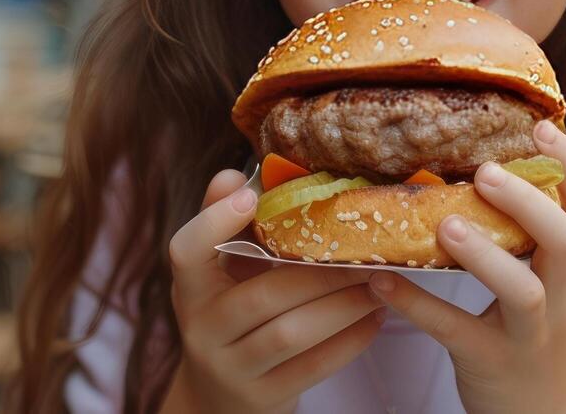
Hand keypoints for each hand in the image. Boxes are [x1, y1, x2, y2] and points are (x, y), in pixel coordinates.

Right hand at [161, 169, 385, 413]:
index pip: (186, 251)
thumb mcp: (220, 272)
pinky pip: (312, 368)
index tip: (251, 196)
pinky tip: (374, 318)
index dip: (214, 222)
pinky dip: (349, 341)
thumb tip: (236, 175)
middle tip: (366, 252)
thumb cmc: (229, 314)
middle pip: (263, 295)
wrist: (219, 397)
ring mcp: (231, 368)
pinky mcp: (263, 397)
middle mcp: (202, 329)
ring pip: (291, 334)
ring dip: (343, 305)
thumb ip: (228, 224)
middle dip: (321, 272)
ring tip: (379, 282)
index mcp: (190, 287)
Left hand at [367, 121, 565, 413]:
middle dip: (528, 201)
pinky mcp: (492, 362)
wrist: (544, 412)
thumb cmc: (540, 331)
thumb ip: (537, 232)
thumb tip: (499, 160)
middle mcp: (564, 297)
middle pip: (564, 240)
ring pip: (523, 291)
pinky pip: (456, 332)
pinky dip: (417, 306)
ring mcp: (531, 334)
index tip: (540, 127)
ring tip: (446, 223)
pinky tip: (382, 281)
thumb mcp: (555, 280)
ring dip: (485, 254)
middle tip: (486, 171)